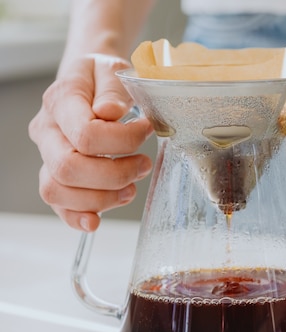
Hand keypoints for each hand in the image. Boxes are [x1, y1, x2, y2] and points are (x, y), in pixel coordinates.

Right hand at [29, 54, 152, 231]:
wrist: (88, 80)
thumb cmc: (102, 76)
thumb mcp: (113, 68)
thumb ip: (113, 89)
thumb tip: (110, 112)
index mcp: (61, 101)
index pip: (86, 134)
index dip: (123, 140)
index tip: (147, 130)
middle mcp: (48, 131)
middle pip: (68, 167)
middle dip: (114, 174)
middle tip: (143, 164)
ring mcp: (48, 155)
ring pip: (58, 190)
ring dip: (101, 198)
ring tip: (131, 188)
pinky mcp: (56, 174)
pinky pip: (56, 204)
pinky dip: (76, 217)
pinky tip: (96, 220)